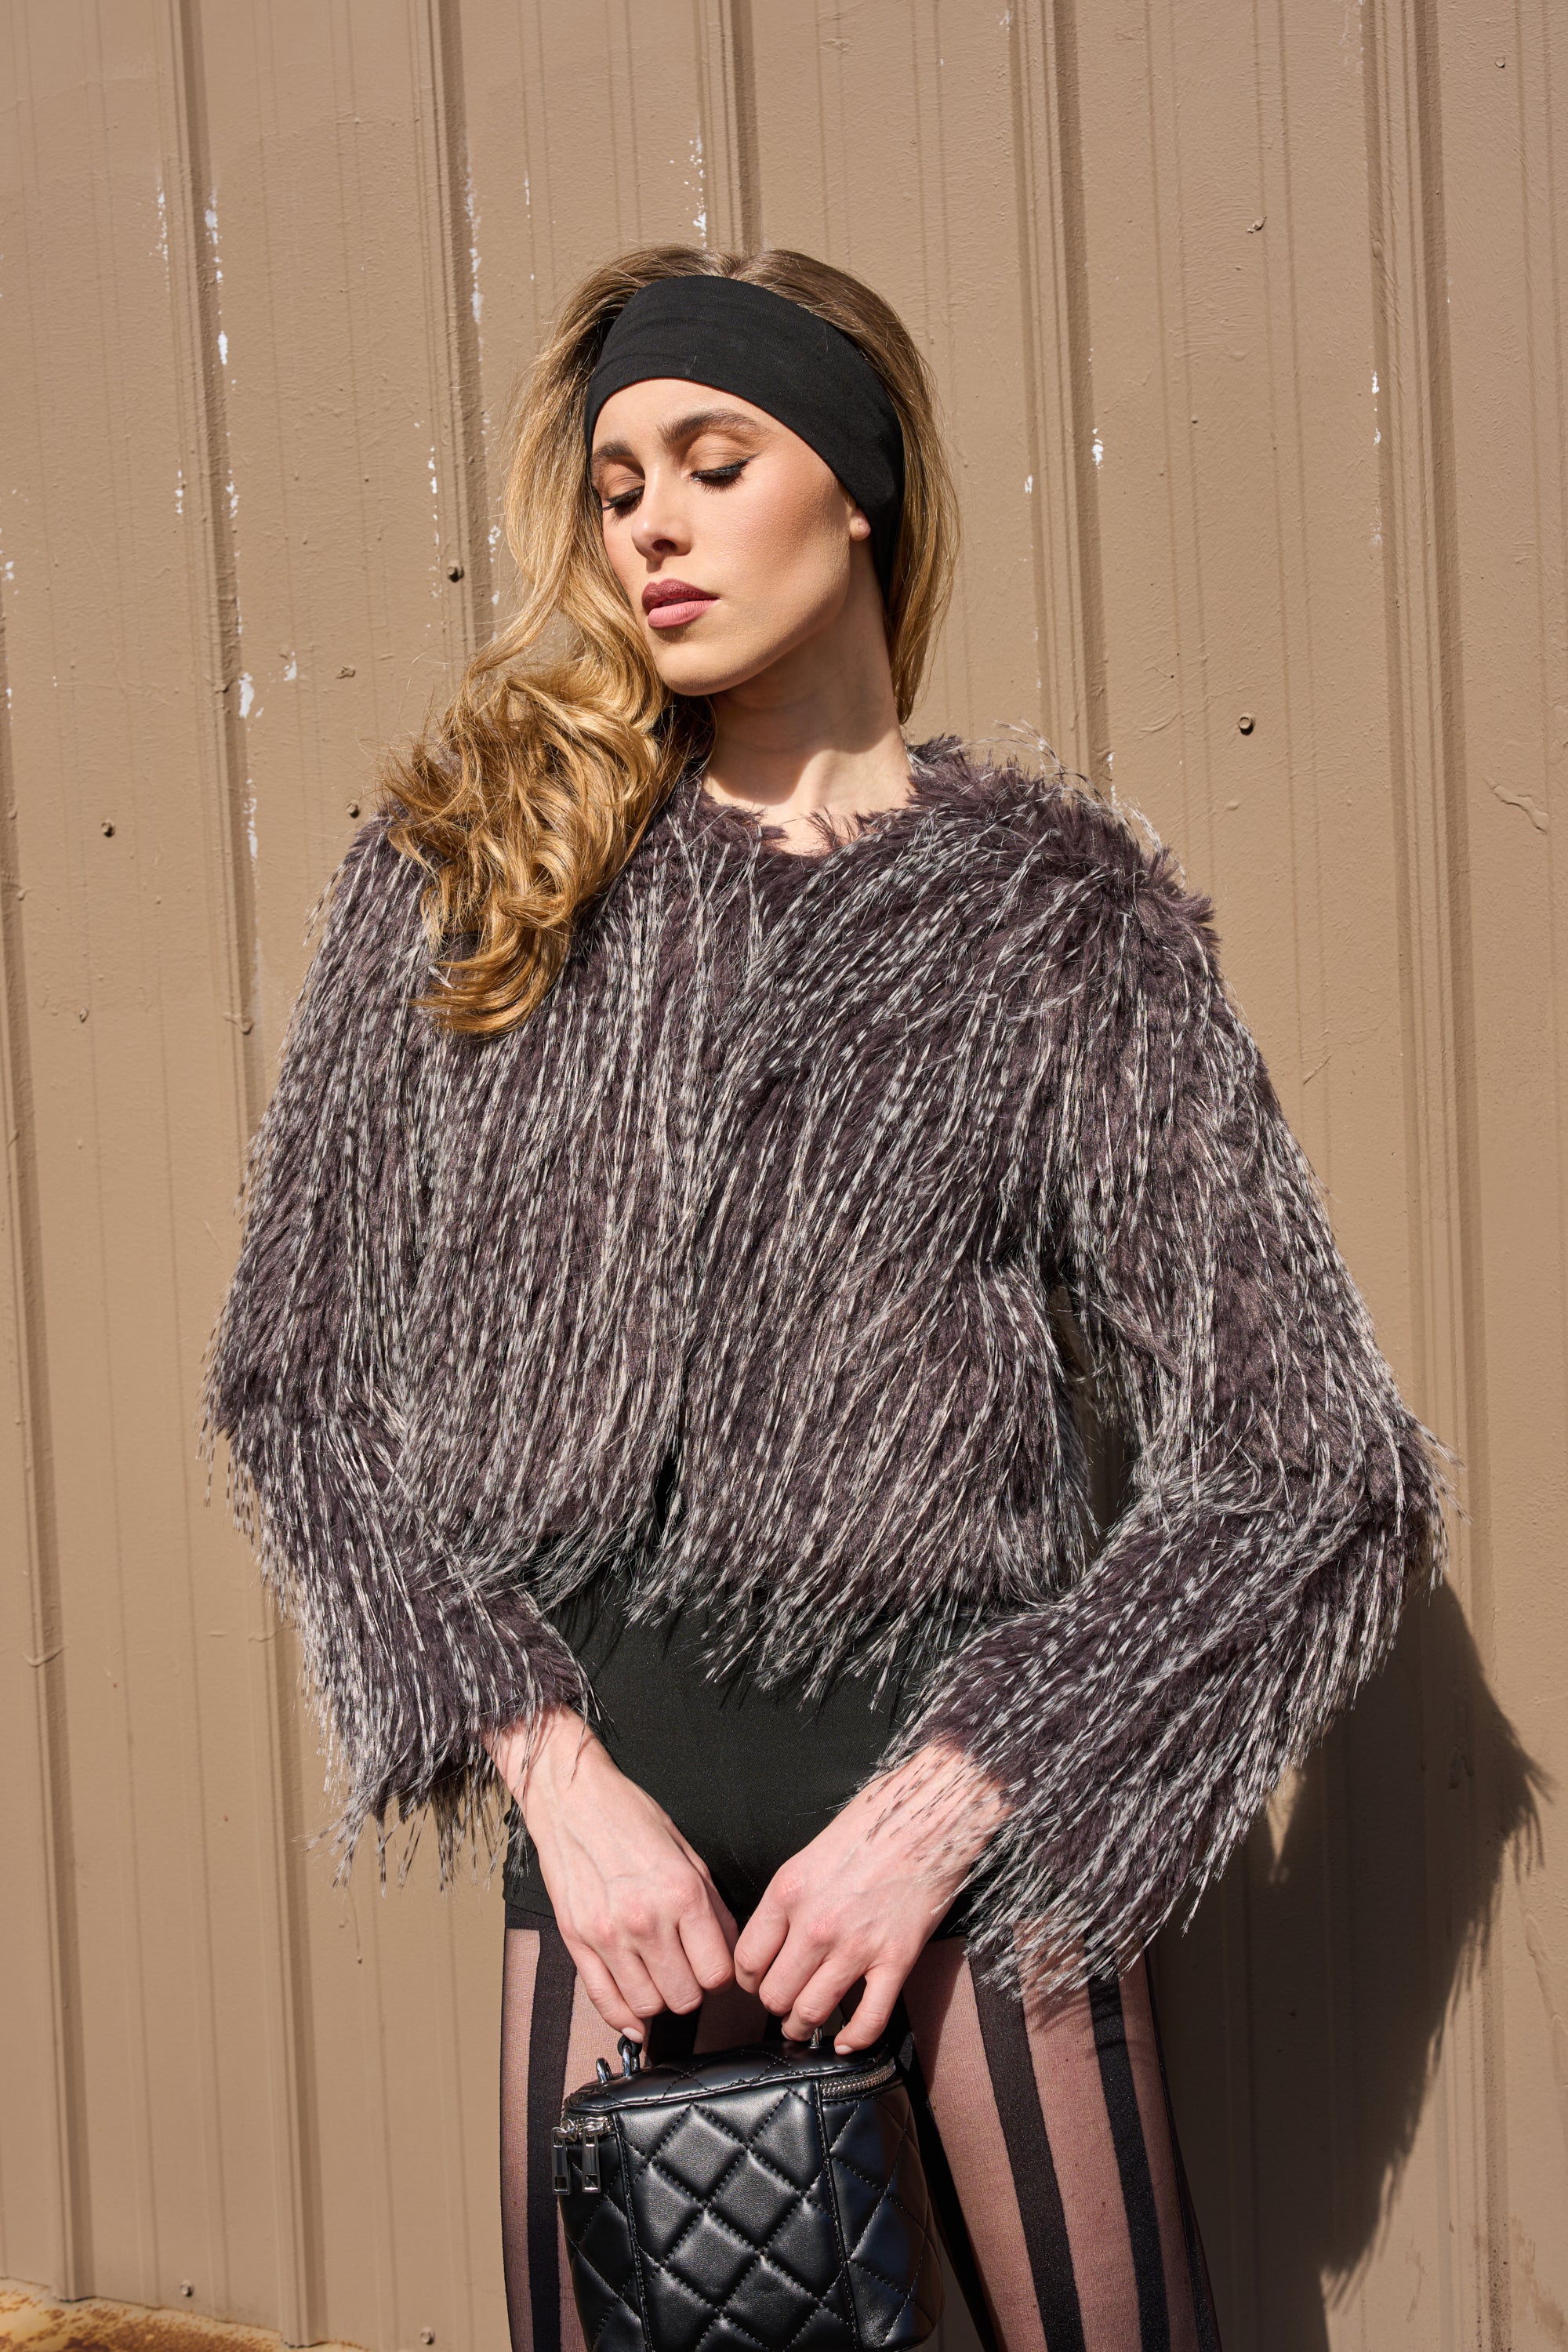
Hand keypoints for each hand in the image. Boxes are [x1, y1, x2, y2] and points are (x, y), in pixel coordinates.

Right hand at [485, 1708, 737, 2039]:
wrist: (572, 1798)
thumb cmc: (629, 1816)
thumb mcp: (686, 1852)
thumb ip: (710, 1905)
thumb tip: (726, 1950)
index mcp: (682, 1893)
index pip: (717, 1973)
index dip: (721, 1975)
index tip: (712, 1965)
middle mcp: (646, 1919)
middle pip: (685, 1998)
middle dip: (691, 1988)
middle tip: (685, 1969)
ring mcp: (607, 1934)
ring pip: (647, 2006)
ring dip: (658, 1998)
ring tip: (657, 1975)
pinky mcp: (576, 1941)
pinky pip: (604, 2001)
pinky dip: (622, 2015)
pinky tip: (633, 2009)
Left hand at [733, 1744, 1008, 2051]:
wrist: (930, 1815)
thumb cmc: (873, 1823)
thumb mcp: (810, 1853)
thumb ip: (789, 1898)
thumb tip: (775, 1938)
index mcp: (788, 1892)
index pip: (747, 1960)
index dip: (749, 1980)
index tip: (760, 1982)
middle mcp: (815, 1924)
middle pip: (775, 1995)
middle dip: (776, 2006)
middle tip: (784, 2004)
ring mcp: (856, 1946)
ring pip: (811, 2013)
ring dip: (804, 2028)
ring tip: (807, 2027)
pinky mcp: (896, 1960)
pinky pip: (868, 2020)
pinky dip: (854, 2040)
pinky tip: (847, 2042)